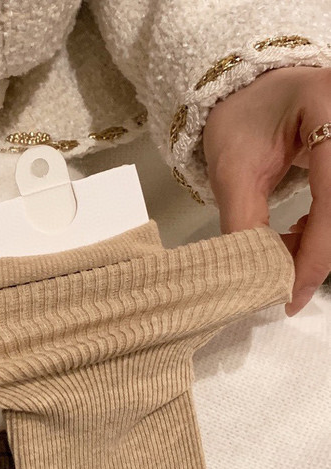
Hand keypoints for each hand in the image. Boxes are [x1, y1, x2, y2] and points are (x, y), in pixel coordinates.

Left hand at [203, 65, 330, 315]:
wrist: (251, 91)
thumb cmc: (239, 121)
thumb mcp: (232, 170)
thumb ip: (243, 221)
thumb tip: (258, 276)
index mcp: (330, 107)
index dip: (316, 253)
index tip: (292, 294)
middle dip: (318, 253)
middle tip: (283, 280)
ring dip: (321, 243)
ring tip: (283, 249)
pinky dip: (326, 230)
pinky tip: (300, 232)